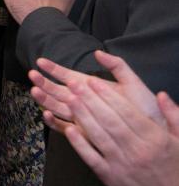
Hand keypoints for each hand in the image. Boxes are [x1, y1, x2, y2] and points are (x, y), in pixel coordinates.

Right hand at [29, 50, 161, 129]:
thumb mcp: (132, 81)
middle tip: (31, 74)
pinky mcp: (84, 132)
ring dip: (45, 99)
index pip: (67, 76)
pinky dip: (54, 121)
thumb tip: (98, 52)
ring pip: (57, 106)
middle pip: (57, 90)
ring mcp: (82, 116)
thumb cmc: (144, 107)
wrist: (152, 130)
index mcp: (91, 87)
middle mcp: (83, 101)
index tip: (40, 61)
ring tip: (34, 91)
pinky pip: (64, 127)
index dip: (53, 68)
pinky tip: (46, 113)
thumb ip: (116, 65)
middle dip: (43, 82)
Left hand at [29, 51, 178, 185]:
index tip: (93, 81)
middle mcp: (136, 149)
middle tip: (74, 84)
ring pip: (97, 135)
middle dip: (90, 100)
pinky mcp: (110, 177)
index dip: (108, 95)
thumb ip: (173, 115)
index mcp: (155, 138)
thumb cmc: (178, 169)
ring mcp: (121, 164)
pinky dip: (78, 143)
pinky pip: (91, 157)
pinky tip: (68, 129)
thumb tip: (160, 94)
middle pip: (109, 120)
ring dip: (81, 116)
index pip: (127, 112)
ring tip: (69, 99)